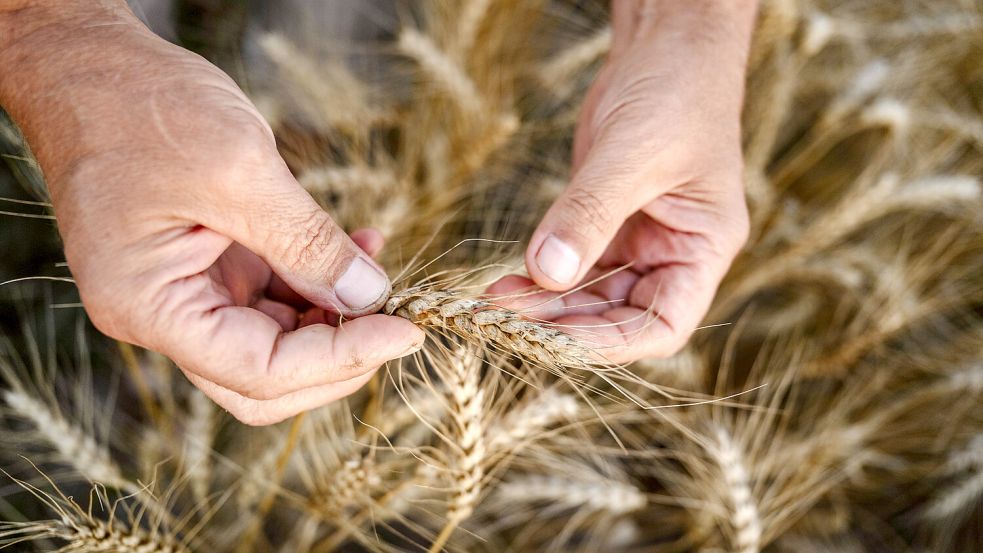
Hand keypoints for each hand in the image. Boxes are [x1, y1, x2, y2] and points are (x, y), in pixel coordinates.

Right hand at [0, 2, 423, 423]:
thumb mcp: (237, 171)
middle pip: (265, 379)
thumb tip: (369, 296)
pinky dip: (317, 278)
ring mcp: (186, 291)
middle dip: (338, 356)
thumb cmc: (139, 107)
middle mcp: (163, 314)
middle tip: (396, 320)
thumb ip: (307, 243)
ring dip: (336, 314)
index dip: (341, 360)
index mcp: (150, 308)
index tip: (405, 331)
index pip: (259, 372)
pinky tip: (358, 248)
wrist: (90, 66)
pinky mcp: (207, 264)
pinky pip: (273, 294)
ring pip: (275, 340)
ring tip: (379, 269)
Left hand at [489, 1, 756, 363]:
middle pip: (618, 316)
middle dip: (565, 324)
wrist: (668, 43)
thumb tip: (545, 273)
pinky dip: (541, 276)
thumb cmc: (676, 90)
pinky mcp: (606, 220)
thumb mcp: (632, 154)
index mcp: (704, 248)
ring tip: (496, 301)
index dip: (613, 343)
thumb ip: (589, 214)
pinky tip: (507, 280)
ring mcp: (639, 240)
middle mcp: (674, 253)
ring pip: (590, 295)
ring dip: (545, 304)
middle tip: (508, 320)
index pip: (664, 324)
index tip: (557, 341)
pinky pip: (572, 264)